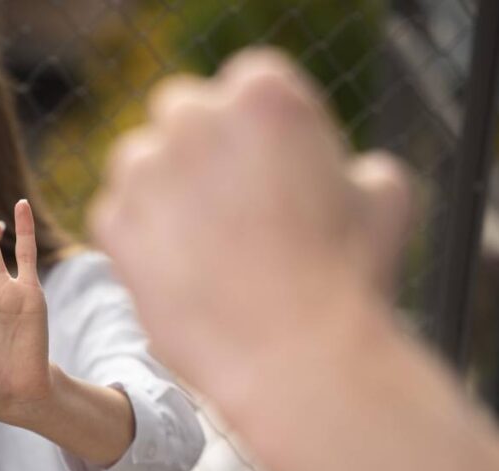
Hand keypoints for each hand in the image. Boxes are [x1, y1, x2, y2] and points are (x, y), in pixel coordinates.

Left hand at [89, 49, 412, 392]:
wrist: (296, 358)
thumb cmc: (349, 278)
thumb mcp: (386, 198)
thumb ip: (356, 164)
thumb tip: (349, 170)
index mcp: (262, 94)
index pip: (244, 85)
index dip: (256, 131)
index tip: (266, 170)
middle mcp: (194, 118)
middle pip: (181, 112)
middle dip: (199, 148)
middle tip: (226, 204)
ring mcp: (145, 170)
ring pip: (139, 161)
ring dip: (161, 188)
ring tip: (203, 246)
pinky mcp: (112, 222)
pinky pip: (117, 214)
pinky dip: (140, 238)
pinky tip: (179, 273)